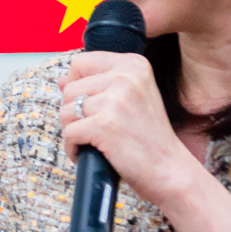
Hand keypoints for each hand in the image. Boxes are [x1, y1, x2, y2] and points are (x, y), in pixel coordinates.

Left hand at [57, 48, 203, 207]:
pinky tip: (94, 152)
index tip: (94, 104)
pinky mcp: (104, 125)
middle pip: (69, 88)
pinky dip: (74, 148)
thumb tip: (62, 81)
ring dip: (75, 130)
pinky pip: (68, 133)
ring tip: (100, 139)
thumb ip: (97, 84)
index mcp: (133, 64)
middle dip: (75, 112)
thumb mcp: (130, 98)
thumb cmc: (147, 136)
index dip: (77, 85)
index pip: (80, 62)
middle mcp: (126, 76)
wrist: (168, 169)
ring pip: (65, 111)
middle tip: (101, 128)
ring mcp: (115, 100)